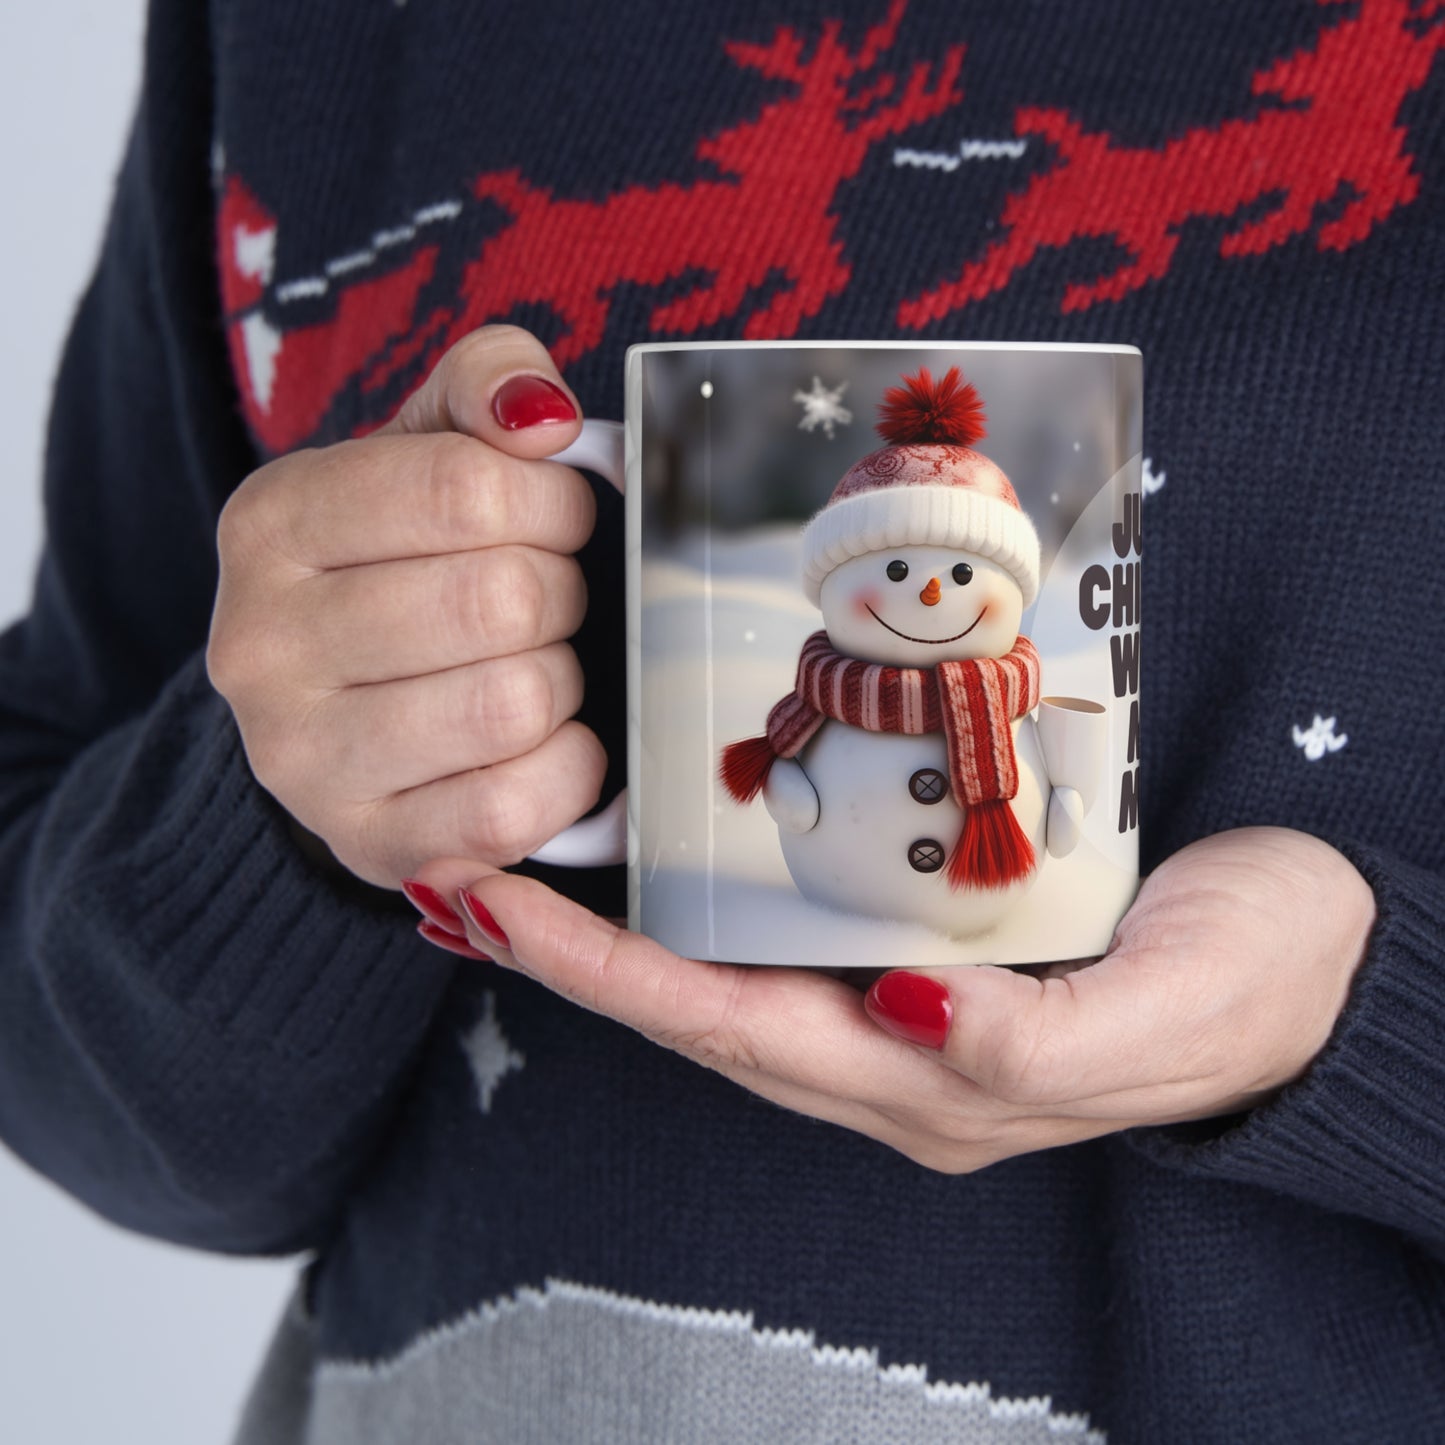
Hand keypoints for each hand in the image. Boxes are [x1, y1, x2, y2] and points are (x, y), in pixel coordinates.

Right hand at [207, 326, 604, 887]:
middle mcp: (262, 644)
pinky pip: (515, 807)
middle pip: (502, 600)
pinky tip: (545, 743)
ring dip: (561, 681)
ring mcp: (304, 760)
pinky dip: (566, 769)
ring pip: (514, 703)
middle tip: (546, 600)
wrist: (340, 710)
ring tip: (534, 667)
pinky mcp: (369, 844)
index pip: (466, 488)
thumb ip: (486, 384)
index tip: (556, 519)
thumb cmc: (404, 564)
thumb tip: (542, 417)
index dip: (552, 503)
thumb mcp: (427, 447)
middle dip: (560, 593)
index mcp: (272, 522)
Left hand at [407, 827, 1375, 1171]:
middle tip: (457, 877)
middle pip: (700, 1012)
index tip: (496, 908)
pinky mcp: (929, 949)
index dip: (608, 977)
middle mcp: (898, 1056)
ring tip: (513, 872)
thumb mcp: (1170, 1012)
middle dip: (573, 956)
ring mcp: (906, 1009)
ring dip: (616, 935)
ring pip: (729, 979)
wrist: (1321, 957)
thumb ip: (1036, 1039)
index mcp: (941, 1084)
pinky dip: (699, 907)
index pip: (737, 1031)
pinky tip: (655, 864)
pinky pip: (785, 937)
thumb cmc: (1255, 982)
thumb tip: (905, 1013)